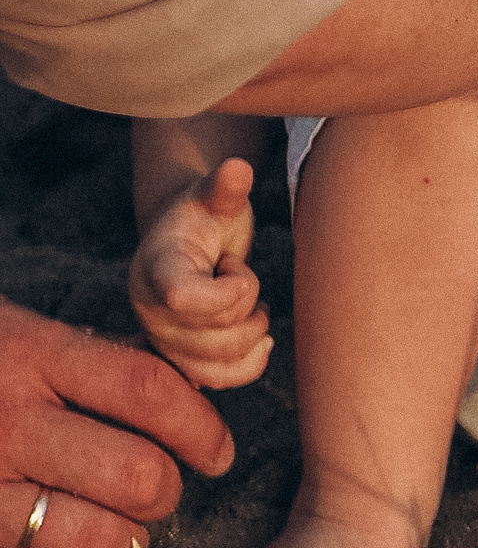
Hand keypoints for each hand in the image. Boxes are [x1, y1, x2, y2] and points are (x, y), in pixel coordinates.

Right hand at [0, 300, 232, 547]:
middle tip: (154, 489)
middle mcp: (2, 423)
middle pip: (139, 477)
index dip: (201, 429)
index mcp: (26, 355)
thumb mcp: (15, 332)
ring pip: (102, 542)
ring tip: (119, 530)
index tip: (214, 451)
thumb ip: (95, 359)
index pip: (151, 393)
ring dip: (128, 545)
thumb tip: (192, 392)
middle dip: (163, 492)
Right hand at [130, 155, 271, 388]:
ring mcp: (162, 340)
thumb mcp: (215, 199)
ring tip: (246, 304)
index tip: (236, 266)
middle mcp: (148, 311)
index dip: (231, 290)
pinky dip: (249, 364)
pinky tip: (258, 338)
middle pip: (217, 335)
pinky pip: (219, 382)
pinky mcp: (179, 362)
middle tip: (237, 278)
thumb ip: (226, 187)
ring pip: (221, 364)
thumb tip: (239, 165)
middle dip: (247, 306)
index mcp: (154, 269)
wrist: (188, 245)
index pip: (186, 299)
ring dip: (252, 334)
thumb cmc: (206, 217)